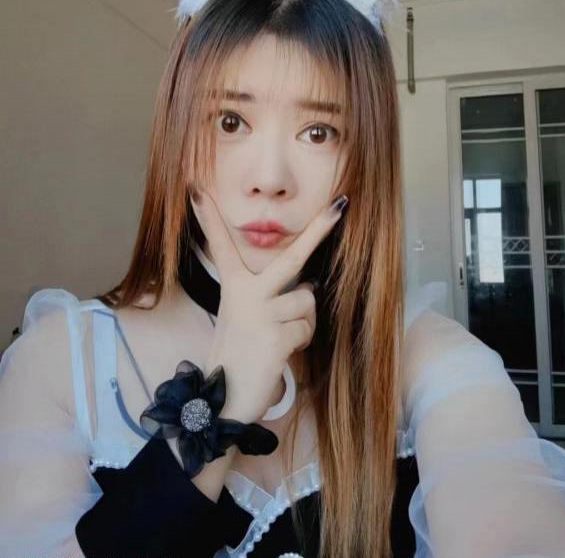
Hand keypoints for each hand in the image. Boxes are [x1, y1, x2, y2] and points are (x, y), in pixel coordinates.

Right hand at [189, 189, 348, 423]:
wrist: (224, 398)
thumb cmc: (238, 354)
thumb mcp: (244, 317)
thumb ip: (269, 297)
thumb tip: (311, 287)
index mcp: (234, 287)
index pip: (220, 247)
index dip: (209, 219)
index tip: (197, 191)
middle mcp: (246, 293)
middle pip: (293, 257)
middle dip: (319, 229)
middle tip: (341, 205)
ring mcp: (261, 313)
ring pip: (308, 302)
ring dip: (302, 322)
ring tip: (279, 338)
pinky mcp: (276, 335)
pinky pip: (306, 328)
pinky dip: (300, 341)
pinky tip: (278, 353)